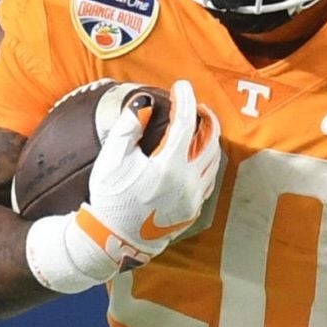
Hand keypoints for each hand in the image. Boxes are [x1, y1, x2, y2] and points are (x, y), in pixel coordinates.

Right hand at [80, 79, 222, 263]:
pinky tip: (196, 156)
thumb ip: (128, 128)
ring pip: (214, 160)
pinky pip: (208, 179)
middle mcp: (189, 182)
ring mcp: (194, 197)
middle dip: (206, 118)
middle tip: (195, 106)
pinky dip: (206, 162)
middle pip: (211, 140)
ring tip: (198, 128)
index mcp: (170, 167)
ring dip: (209, 139)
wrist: (114, 240)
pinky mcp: (193, 209)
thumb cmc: (111, 199)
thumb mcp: (111, 160)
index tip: (180, 86)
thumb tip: (143, 105)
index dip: (185, 99)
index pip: (186, 123)